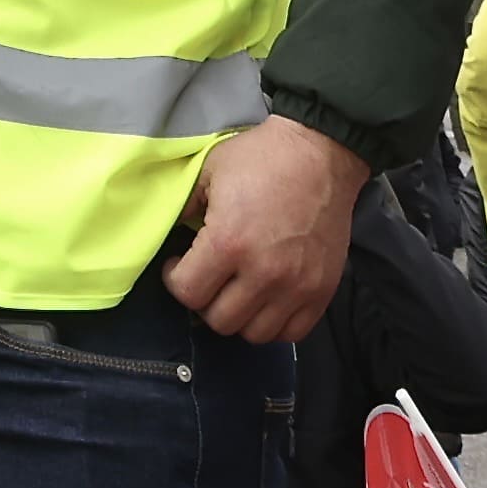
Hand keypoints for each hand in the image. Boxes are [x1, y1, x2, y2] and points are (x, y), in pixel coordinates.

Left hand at [162, 116, 371, 342]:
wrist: (320, 153)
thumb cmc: (260, 159)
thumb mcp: (208, 172)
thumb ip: (181, 208)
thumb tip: (163, 234)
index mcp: (229, 242)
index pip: (188, 293)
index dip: (174, 279)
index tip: (178, 265)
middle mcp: (263, 273)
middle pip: (220, 321)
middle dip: (204, 300)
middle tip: (207, 278)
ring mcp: (297, 286)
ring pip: (255, 334)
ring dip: (239, 316)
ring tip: (236, 290)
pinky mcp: (323, 291)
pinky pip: (293, 333)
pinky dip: (275, 324)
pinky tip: (265, 299)